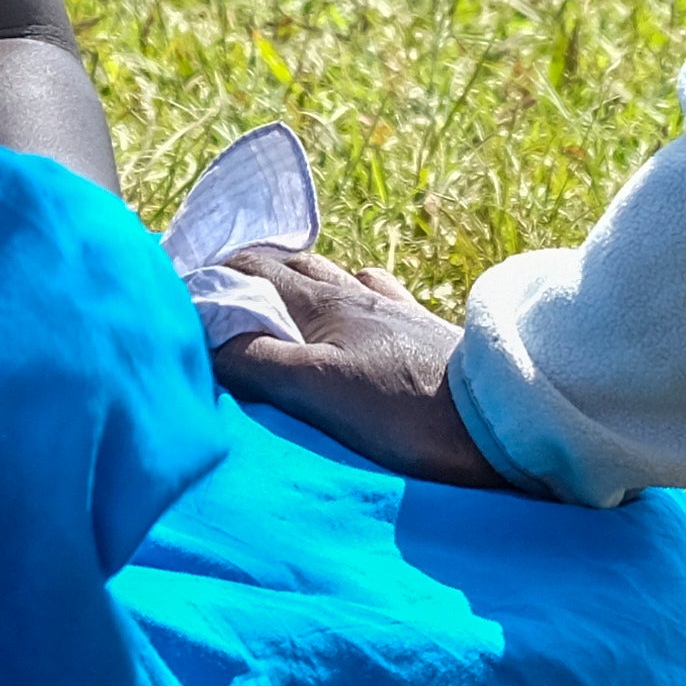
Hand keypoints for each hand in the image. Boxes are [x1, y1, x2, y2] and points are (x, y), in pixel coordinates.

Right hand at [209, 246, 507, 489]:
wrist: (506, 421)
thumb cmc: (407, 410)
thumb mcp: (317, 390)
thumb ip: (256, 361)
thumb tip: (203, 335)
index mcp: (324, 301)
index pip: (253, 267)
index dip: (213, 273)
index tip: (180, 288)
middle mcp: (357, 294)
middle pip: (291, 264)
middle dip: (249, 270)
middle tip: (217, 288)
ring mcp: (394, 311)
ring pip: (333, 277)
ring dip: (297, 279)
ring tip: (275, 293)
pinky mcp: (424, 333)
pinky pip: (376, 296)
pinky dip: (350, 294)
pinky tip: (357, 304)